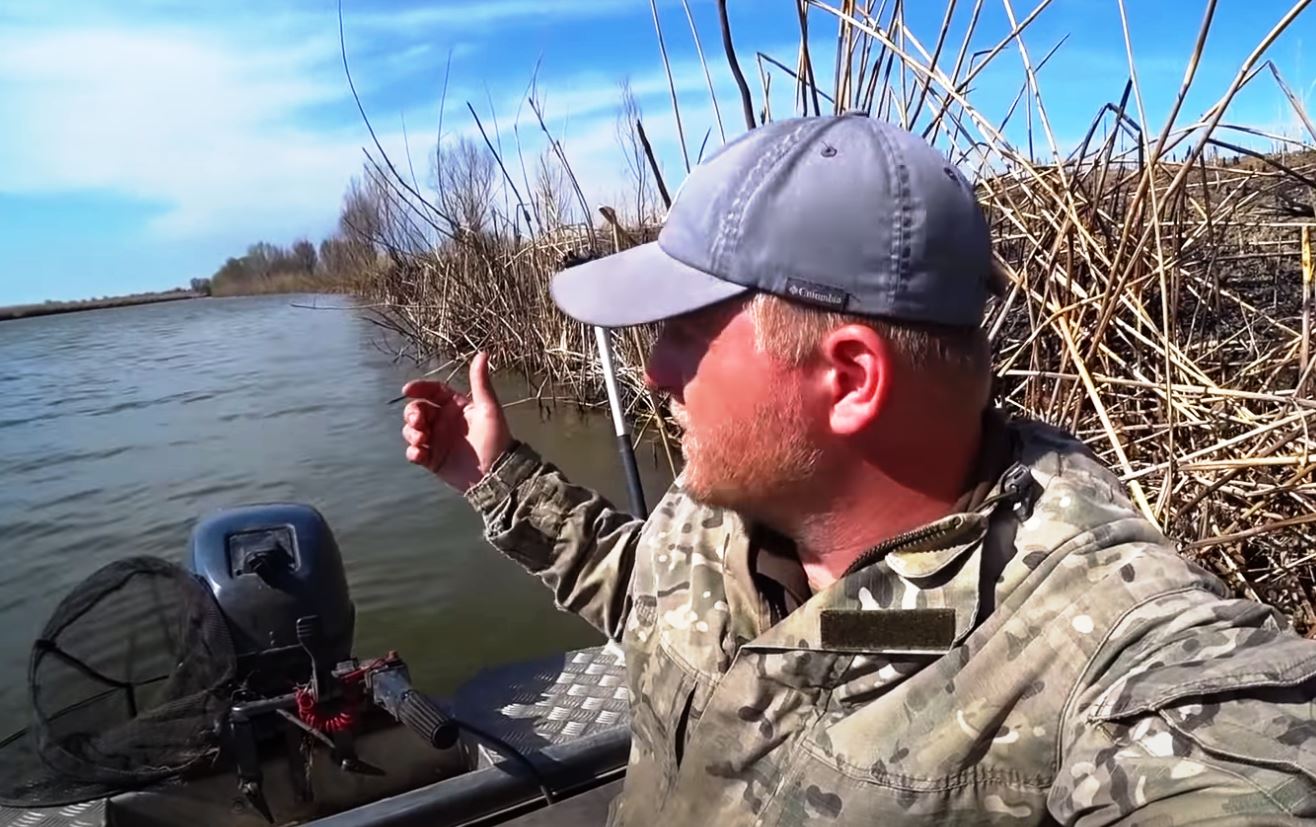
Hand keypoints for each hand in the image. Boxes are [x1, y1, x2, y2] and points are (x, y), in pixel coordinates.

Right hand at [401, 352, 511, 490]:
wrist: (496, 474)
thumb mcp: (489, 409)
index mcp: (456, 406)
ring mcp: (437, 440)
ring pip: (412, 430)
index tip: (408, 390)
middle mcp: (444, 421)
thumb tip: (483, 353)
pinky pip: (414, 452)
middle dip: (412, 413)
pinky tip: (420, 454)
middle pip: (418, 409)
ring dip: (411, 432)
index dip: (419, 388)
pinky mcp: (432, 459)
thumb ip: (480, 382)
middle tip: (418, 422)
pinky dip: (413, 451)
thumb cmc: (496, 439)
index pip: (433, 391)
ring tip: (421, 438)